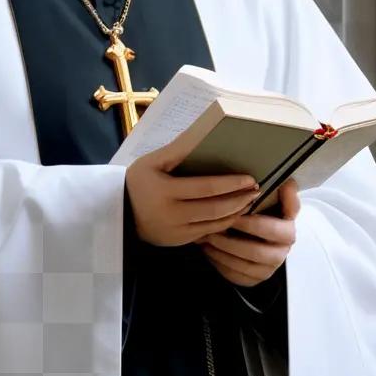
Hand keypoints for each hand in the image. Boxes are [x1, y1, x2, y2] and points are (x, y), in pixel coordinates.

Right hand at [124, 127, 260, 247]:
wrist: (117, 212)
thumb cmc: (136, 181)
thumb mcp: (151, 161)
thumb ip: (178, 149)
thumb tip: (203, 132)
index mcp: (165, 192)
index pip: (205, 188)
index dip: (230, 184)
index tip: (249, 178)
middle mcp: (171, 215)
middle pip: (214, 209)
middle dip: (239, 199)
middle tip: (257, 189)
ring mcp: (176, 232)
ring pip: (214, 225)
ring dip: (235, 214)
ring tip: (250, 202)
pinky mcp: (178, 242)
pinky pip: (207, 234)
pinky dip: (223, 225)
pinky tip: (234, 215)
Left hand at [195, 178, 299, 286]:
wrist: (259, 232)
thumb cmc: (264, 211)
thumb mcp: (276, 198)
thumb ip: (283, 191)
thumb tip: (286, 184)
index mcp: (287, 233)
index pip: (273, 230)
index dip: (252, 223)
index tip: (233, 213)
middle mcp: (280, 253)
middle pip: (256, 252)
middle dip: (232, 240)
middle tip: (212, 228)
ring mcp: (267, 269)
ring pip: (244, 266)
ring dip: (223, 252)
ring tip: (206, 238)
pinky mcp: (253, 279)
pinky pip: (236, 276)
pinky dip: (220, 264)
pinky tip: (208, 250)